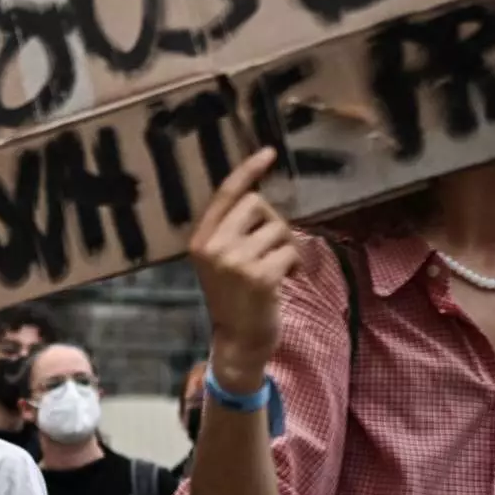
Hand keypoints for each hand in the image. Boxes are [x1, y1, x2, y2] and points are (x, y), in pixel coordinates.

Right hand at [188, 148, 294, 393]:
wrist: (238, 342)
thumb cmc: (235, 299)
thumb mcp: (220, 263)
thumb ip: (231, 232)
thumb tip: (262, 200)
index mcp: (200, 240)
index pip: (225, 194)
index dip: (248, 170)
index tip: (269, 153)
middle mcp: (214, 246)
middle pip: (257, 205)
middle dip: (273, 223)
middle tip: (272, 249)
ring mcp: (236, 261)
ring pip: (279, 229)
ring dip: (286, 248)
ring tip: (276, 271)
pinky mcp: (260, 276)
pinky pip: (290, 251)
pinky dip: (294, 265)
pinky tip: (285, 281)